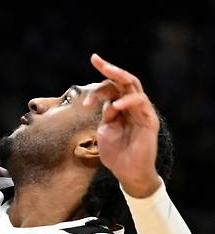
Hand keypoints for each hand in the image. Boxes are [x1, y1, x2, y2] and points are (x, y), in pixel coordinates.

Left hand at [84, 53, 160, 197]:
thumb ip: (105, 116)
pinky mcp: (149, 120)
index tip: (84, 78)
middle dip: (110, 68)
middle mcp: (131, 106)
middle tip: (97, 60)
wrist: (128, 173)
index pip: (110, 87)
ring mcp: (141, 111)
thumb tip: (105, 104)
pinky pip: (140, 103)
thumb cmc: (116, 154)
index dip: (97, 82)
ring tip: (106, 72)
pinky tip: (115, 106)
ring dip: (119, 77)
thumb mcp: (104, 131)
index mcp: (119, 107)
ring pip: (133, 86)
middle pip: (123, 80)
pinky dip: (127, 101)